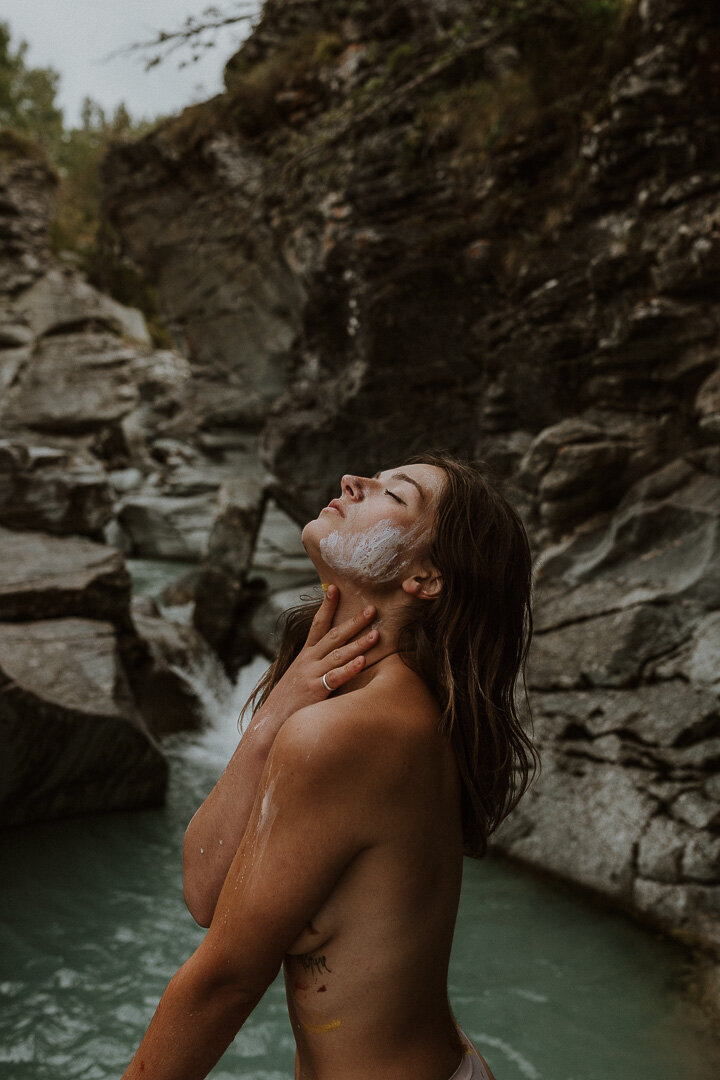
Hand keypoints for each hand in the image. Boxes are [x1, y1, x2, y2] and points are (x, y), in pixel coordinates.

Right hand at [252, 587, 377, 734]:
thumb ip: (316, 665)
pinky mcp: (314, 691)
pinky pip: (335, 678)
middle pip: (333, 636)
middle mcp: (308, 661)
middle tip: (372, 608)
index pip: (318, 625)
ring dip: (358, 643)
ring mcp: (311, 675)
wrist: (269, 723)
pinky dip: (349, 668)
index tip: (335, 588)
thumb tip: (334, 656)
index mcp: (305, 655)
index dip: (327, 606)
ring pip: (338, 654)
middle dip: (354, 622)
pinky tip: (362, 661)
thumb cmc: (289, 701)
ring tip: (376, 633)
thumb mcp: (299, 676)